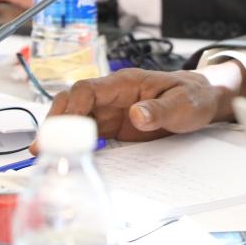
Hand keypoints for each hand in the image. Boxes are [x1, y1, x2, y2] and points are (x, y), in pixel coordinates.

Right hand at [46, 64, 245, 142]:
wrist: (202, 102)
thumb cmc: (193, 97)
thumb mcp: (183, 105)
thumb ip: (160, 110)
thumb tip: (135, 115)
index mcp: (125, 83)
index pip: (87, 89)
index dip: (72, 107)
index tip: (62, 129)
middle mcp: (113, 95)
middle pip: (73, 102)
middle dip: (56, 122)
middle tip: (43, 147)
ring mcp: (112, 110)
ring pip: (76, 118)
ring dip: (60, 135)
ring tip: (45, 157)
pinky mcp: (114, 126)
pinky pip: (88, 133)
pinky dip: (75, 144)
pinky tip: (67, 160)